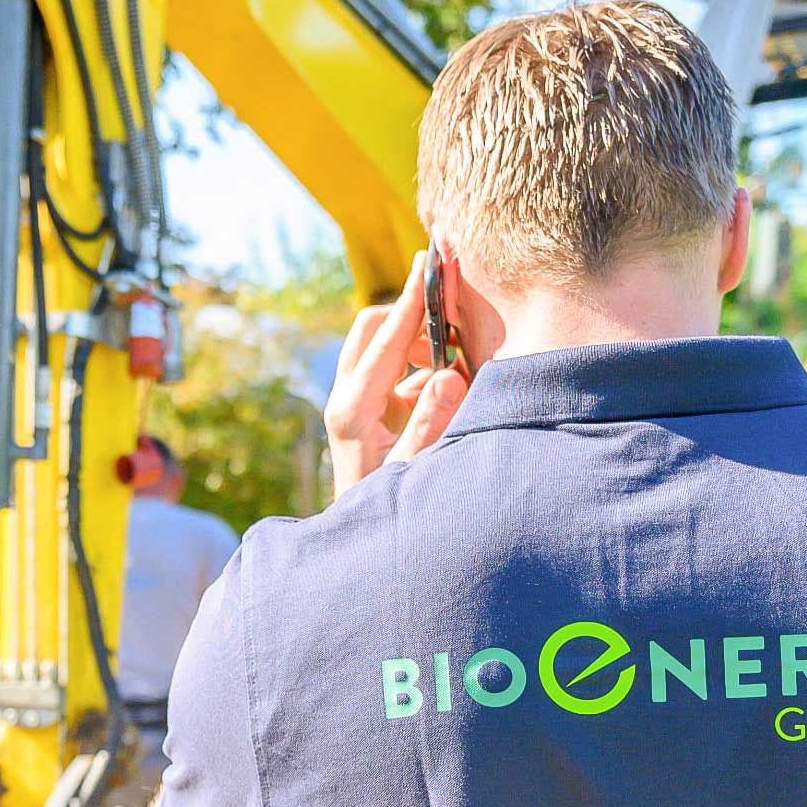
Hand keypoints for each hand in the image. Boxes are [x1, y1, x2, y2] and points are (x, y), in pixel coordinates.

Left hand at [325, 252, 470, 497]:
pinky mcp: (365, 411)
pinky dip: (421, 370)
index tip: (428, 263)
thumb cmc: (388, 508)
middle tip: (453, 315)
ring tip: (461, 363)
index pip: (385, 339)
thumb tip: (450, 374)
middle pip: (373, 329)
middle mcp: (345, 399)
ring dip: (420, 346)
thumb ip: (432, 424)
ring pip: (383, 348)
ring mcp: (353, 403)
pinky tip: (449, 388)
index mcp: (351, 410)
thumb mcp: (413, 471)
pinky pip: (394, 372)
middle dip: (412, 316)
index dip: (410, 300)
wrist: (359, 544)